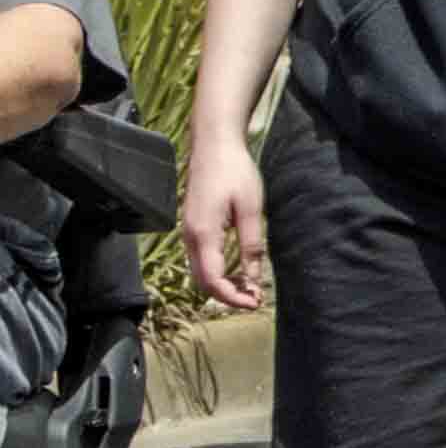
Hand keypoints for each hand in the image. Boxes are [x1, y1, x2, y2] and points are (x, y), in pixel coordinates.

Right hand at [178, 134, 266, 313]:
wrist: (214, 145)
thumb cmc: (235, 172)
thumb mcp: (251, 208)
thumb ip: (251, 244)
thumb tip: (253, 277)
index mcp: (203, 234)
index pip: (212, 280)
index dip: (232, 297)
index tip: (255, 302)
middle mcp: (189, 237)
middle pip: (202, 281)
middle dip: (227, 295)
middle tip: (255, 299)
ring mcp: (187, 232)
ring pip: (200, 271)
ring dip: (222, 284)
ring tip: (249, 288)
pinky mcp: (192, 226)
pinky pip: (201, 258)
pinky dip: (217, 271)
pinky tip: (237, 270)